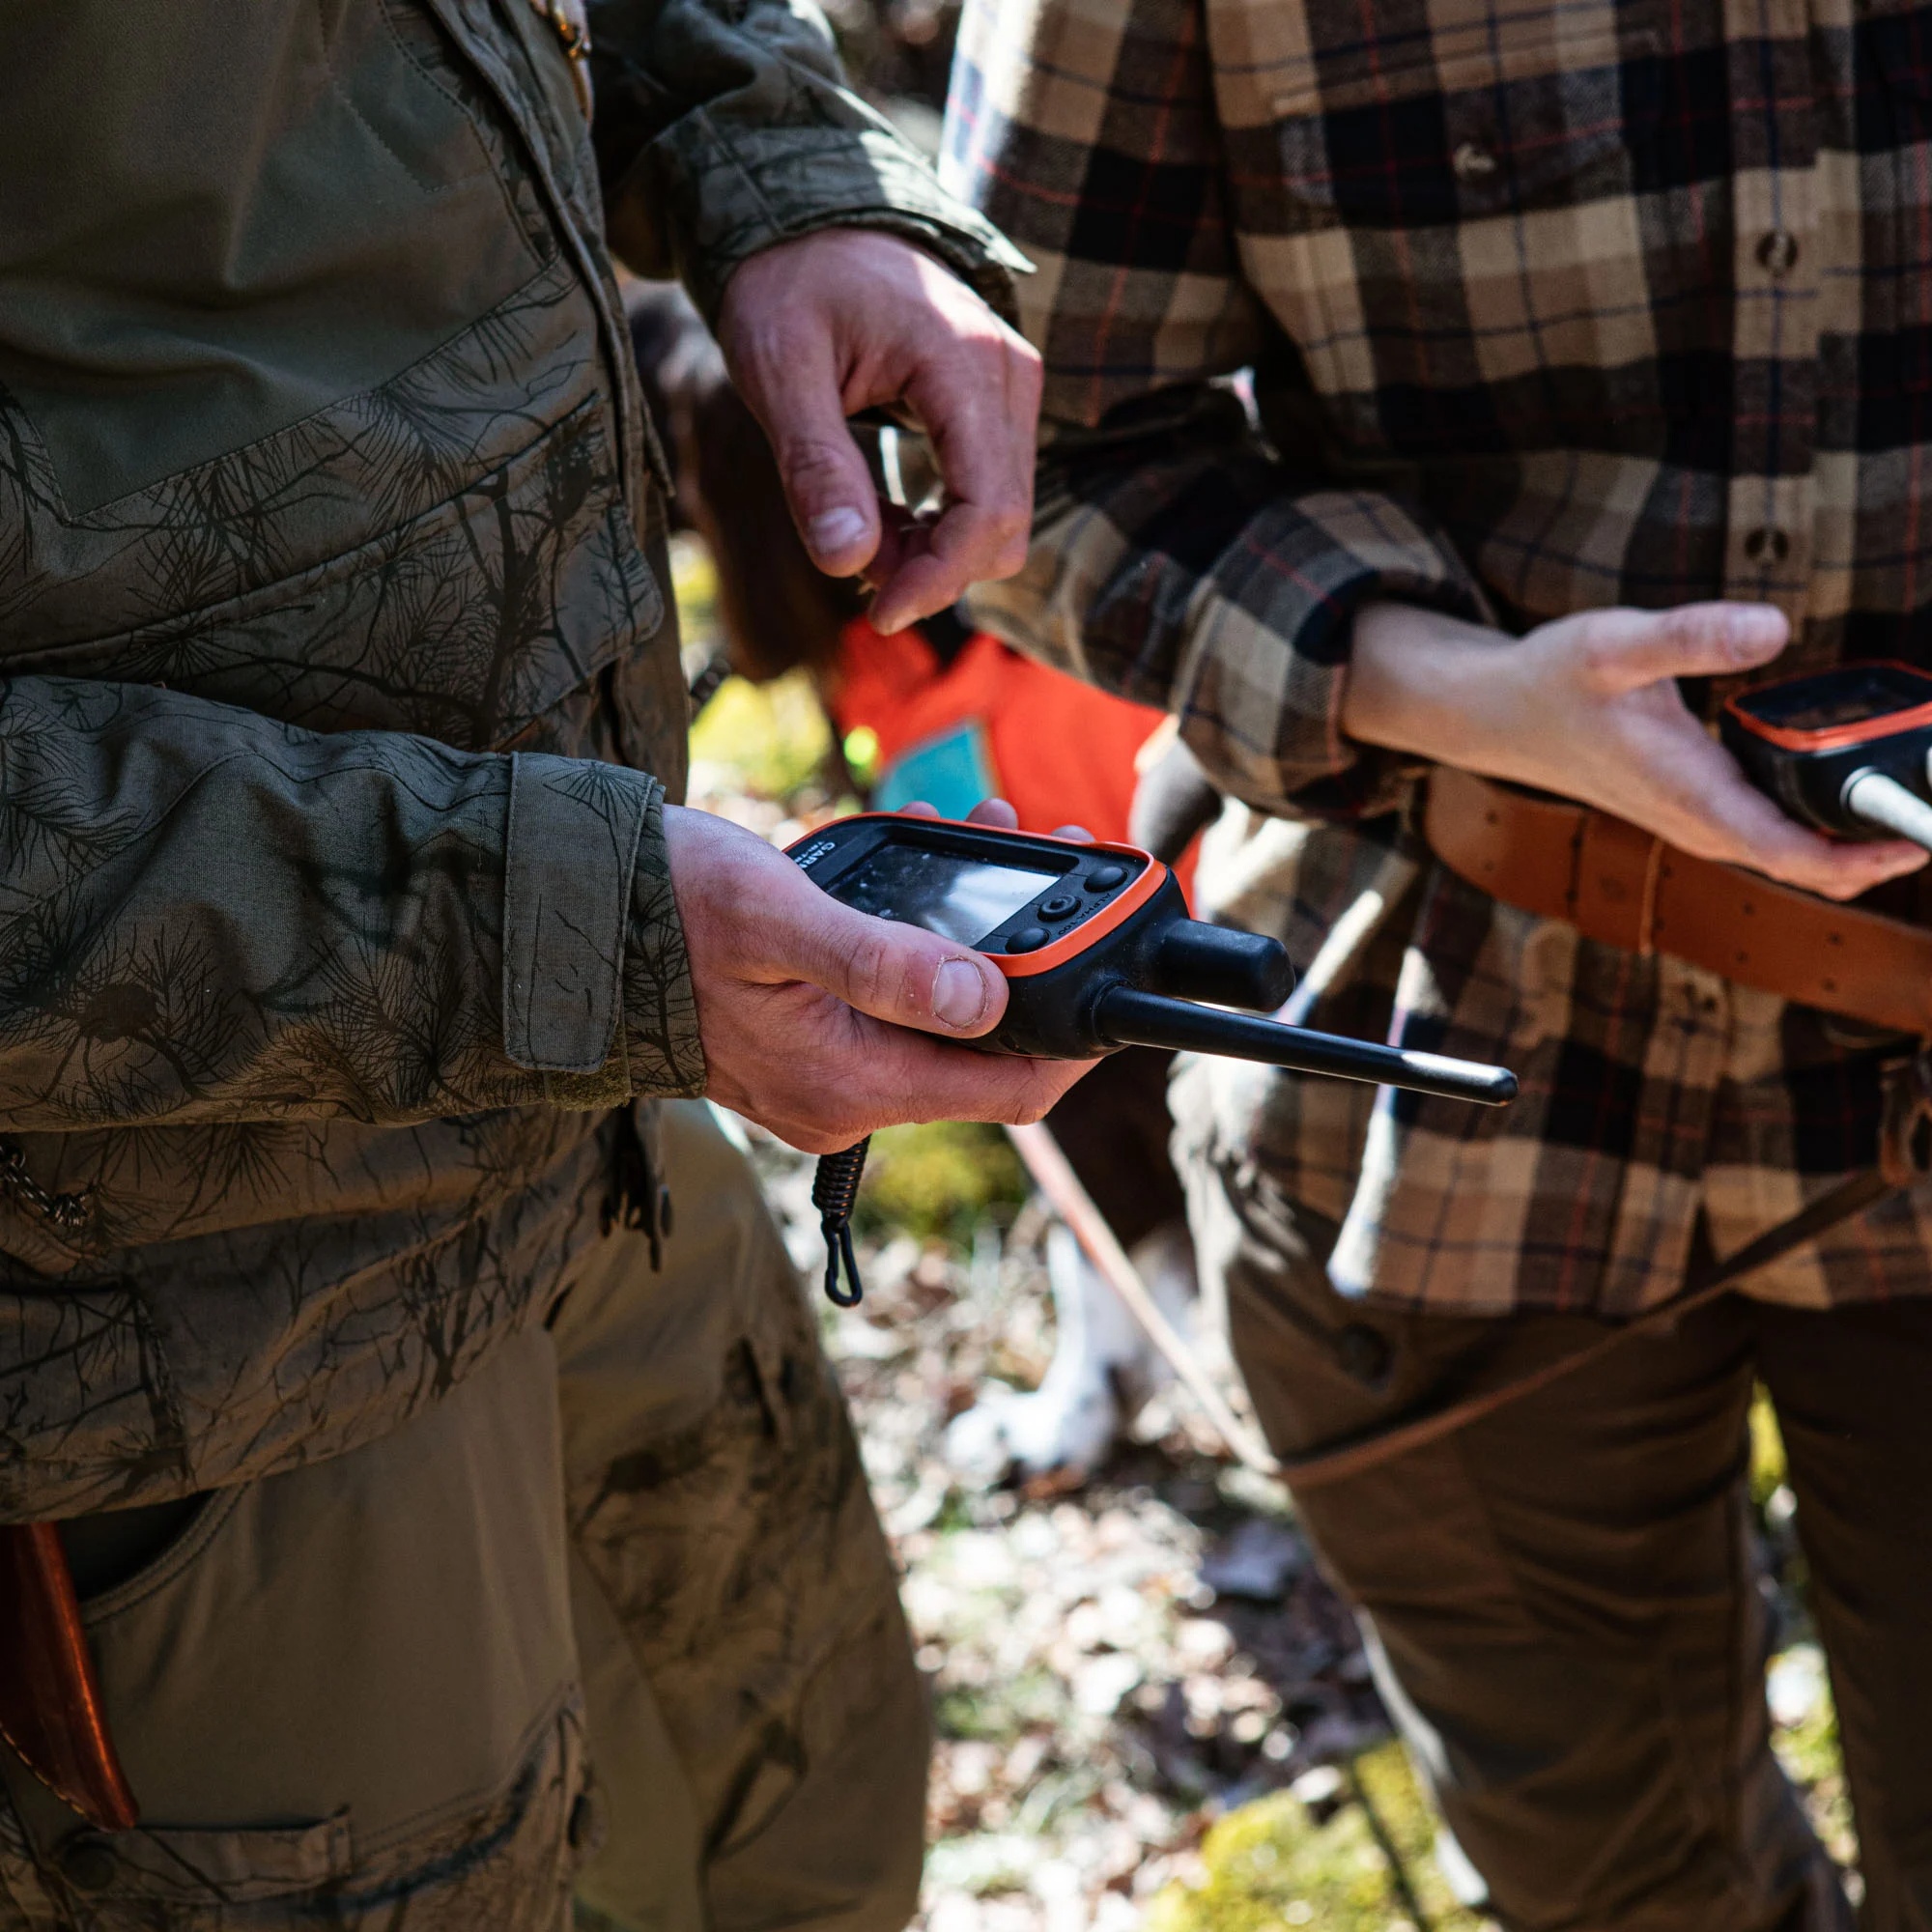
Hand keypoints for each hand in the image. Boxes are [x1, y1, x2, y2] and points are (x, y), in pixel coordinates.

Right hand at [663, 800, 1087, 1151]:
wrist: (566, 919)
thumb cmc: (662, 910)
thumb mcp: (779, 917)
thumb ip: (884, 962)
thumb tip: (988, 996)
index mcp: (849, 1083)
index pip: (1010, 1090)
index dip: (1074, 1035)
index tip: (1106, 959)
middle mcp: (844, 1097)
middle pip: (980, 1045)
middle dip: (1020, 952)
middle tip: (1038, 849)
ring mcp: (824, 1075)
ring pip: (938, 1014)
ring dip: (969, 932)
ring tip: (979, 828)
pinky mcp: (805, 1044)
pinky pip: (890, 1001)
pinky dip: (917, 939)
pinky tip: (916, 861)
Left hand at [715, 230, 1041, 634]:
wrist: (808, 219)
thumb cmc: (786, 283)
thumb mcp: (777, 369)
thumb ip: (815, 465)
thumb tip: (847, 566)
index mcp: (963, 362)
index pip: (988, 507)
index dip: (939, 577)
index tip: (879, 614)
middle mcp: (1009, 374)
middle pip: (1003, 526)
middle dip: (930, 569)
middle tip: (848, 560)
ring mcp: (1011, 389)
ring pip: (1000, 519)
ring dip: (931, 553)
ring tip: (855, 529)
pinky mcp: (998, 405)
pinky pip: (987, 495)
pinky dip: (935, 527)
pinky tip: (876, 516)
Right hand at [1343, 600, 1927, 900]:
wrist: (1498, 715)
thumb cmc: (1551, 682)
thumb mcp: (1613, 644)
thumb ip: (1693, 635)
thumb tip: (1773, 629)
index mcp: (1690, 796)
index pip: (1799, 856)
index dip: (1873, 853)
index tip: (1928, 828)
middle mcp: (1701, 823)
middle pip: (1815, 867)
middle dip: (1887, 846)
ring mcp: (1701, 821)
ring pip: (1800, 855)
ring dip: (1862, 837)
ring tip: (1919, 794)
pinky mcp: (1701, 807)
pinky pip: (1780, 834)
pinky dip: (1828, 822)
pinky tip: (1858, 783)